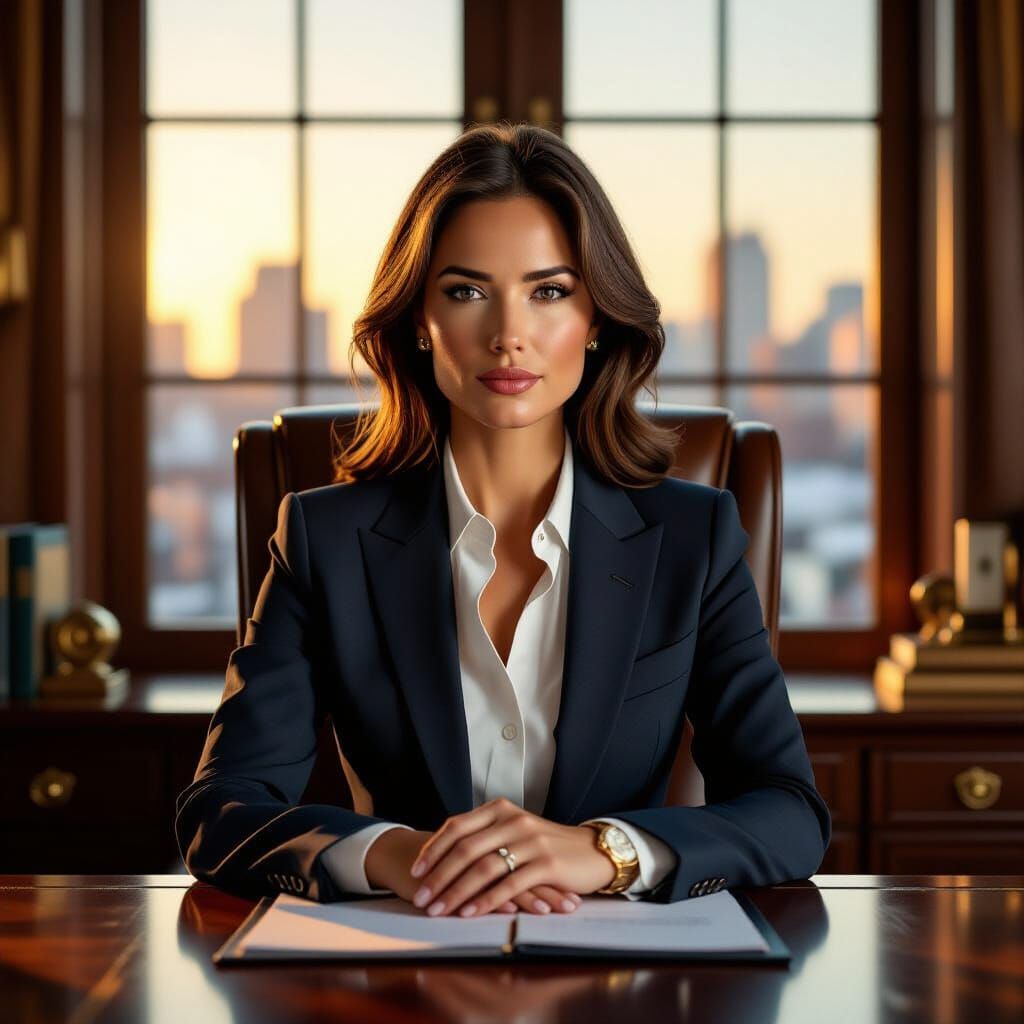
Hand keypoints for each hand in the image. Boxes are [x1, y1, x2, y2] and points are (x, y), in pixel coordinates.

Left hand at [365, 821, 584, 915]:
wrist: (591, 851)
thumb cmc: (547, 845)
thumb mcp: (514, 831)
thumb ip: (485, 837)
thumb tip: (444, 857)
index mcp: (500, 809)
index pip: (457, 826)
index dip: (433, 849)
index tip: (415, 871)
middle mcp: (513, 820)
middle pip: (465, 848)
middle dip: (439, 876)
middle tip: (421, 898)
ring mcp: (530, 841)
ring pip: (483, 868)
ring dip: (456, 892)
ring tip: (439, 910)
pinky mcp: (546, 863)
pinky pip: (509, 885)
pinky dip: (486, 900)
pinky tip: (470, 913)